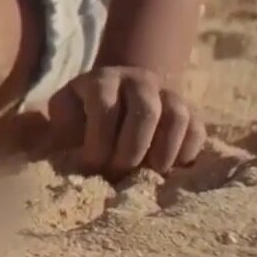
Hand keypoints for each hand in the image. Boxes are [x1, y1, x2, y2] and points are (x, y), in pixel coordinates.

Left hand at [35, 66, 206, 178]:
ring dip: (162, 152)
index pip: (105, 107)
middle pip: (145, 112)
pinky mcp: (191, 110)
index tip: (91, 166)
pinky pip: (197, 129)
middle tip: (119, 174)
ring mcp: (168, 93)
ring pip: (176, 117)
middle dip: (131, 150)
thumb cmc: (83, 115)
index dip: (98, 140)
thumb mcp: (64, 115)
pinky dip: (186, 152)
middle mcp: (138, 81)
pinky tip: (169, 170)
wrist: (119, 95)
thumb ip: (58, 131)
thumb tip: (60, 161)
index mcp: (102, 80)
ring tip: (148, 175)